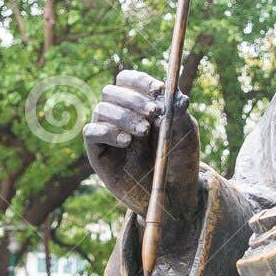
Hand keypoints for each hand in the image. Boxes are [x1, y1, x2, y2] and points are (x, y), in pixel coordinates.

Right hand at [82, 69, 201, 235]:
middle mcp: (120, 115)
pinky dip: (107, 132)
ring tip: (143, 131)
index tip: (158, 91)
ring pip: (101, 109)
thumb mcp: (185, 134)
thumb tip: (179, 95)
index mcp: (139, 103)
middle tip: (154, 112)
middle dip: (133, 99)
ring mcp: (107, 133)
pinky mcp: (98, 153)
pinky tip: (126, 141)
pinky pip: (90, 132)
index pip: (128, 80)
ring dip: (123, 116)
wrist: (174, 195)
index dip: (140, 81)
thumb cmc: (179, 160)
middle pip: (111, 91)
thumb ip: (179, 113)